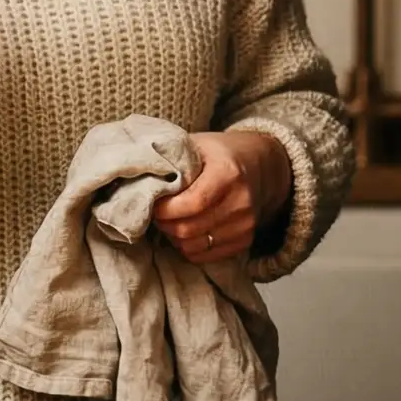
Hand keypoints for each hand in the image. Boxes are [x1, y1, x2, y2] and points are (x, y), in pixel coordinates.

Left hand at [152, 131, 286, 265]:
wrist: (261, 165)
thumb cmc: (220, 153)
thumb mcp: (198, 144)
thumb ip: (172, 158)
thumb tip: (139, 174)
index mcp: (228, 173)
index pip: (192, 203)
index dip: (166, 209)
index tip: (152, 203)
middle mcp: (241, 202)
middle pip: (190, 229)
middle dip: (165, 224)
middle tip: (156, 213)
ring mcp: (246, 224)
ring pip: (194, 246)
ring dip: (174, 237)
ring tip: (170, 221)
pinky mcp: (245, 241)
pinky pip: (205, 256)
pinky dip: (188, 247)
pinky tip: (185, 230)